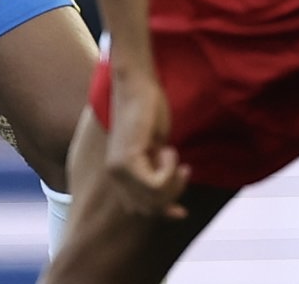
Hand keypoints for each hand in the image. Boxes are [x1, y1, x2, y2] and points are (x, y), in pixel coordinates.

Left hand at [105, 70, 190, 219]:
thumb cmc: (148, 113)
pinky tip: (167, 150)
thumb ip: (159, 176)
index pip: (141, 209)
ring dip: (173, 179)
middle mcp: (115, 175)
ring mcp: (118, 169)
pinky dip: (170, 170)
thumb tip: (171, 206)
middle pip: (150, 207)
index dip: (164, 212)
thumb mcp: (156, 151)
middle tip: (183, 168)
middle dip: (174, 192)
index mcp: (120, 175)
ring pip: (155, 198)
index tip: (182, 212)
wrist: (138, 86)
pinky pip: (156, 183)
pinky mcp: (127, 160)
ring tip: (171, 154)